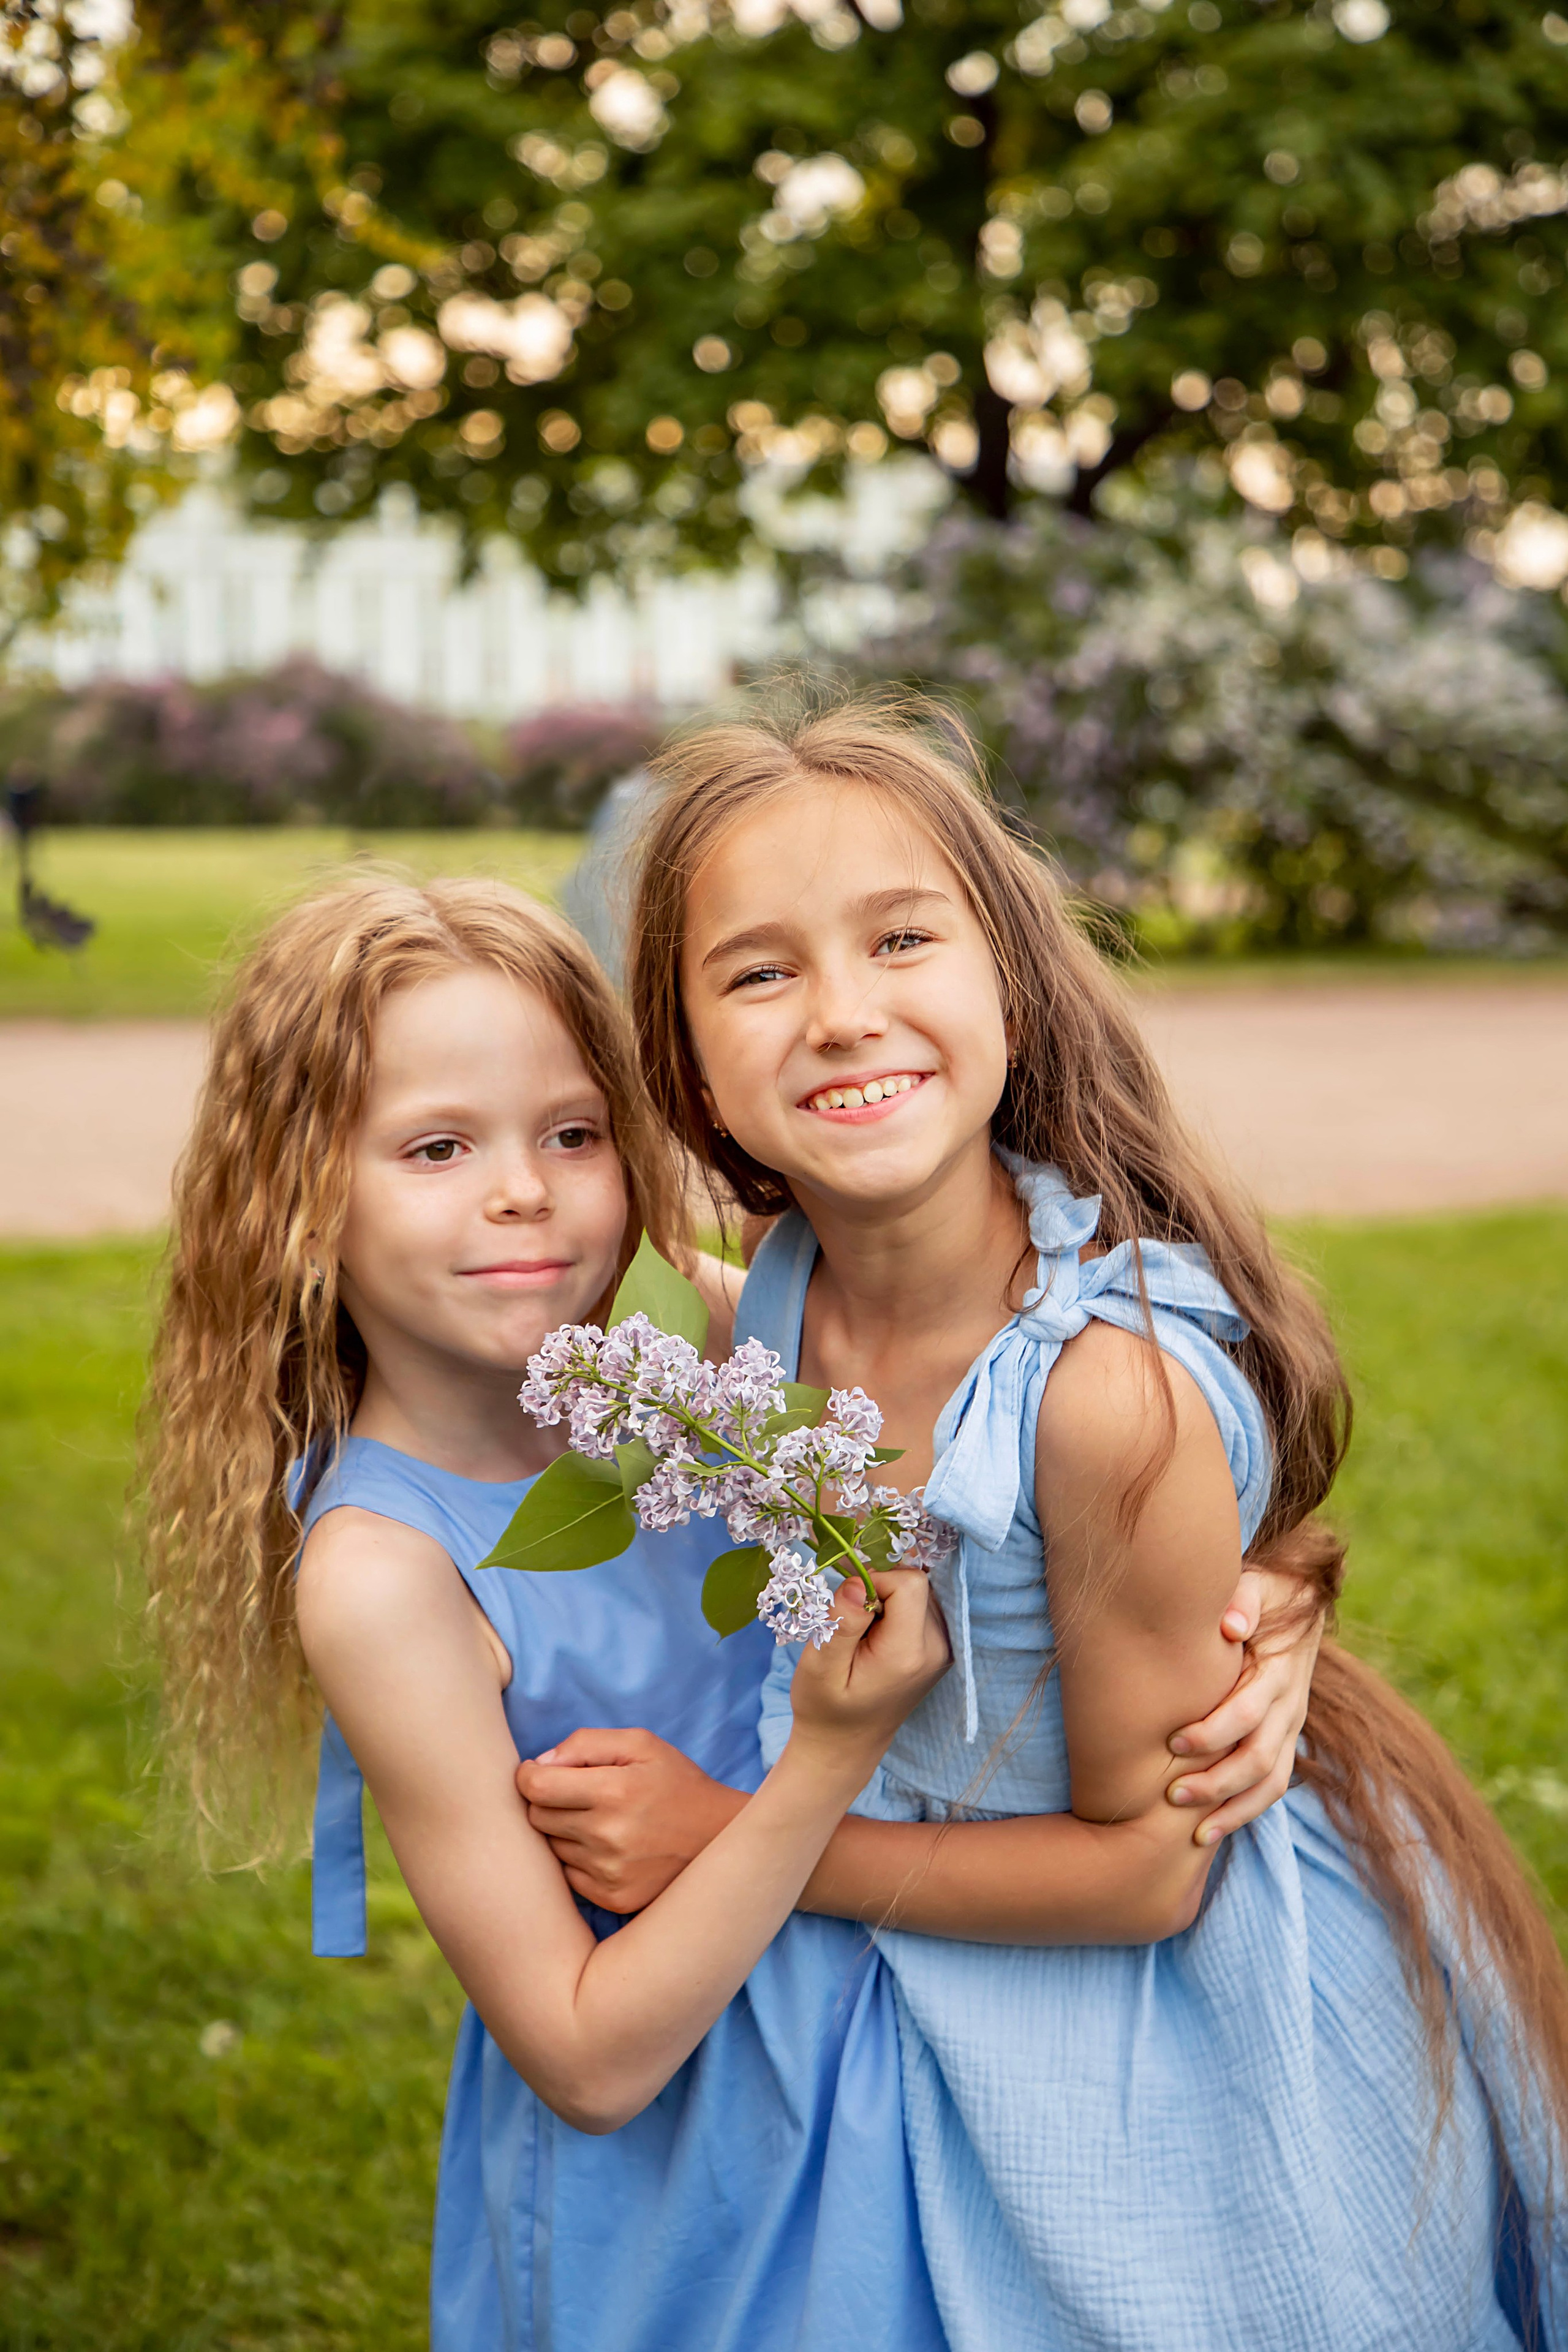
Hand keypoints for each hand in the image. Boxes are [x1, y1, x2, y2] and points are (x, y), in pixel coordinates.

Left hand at [516, 1730, 745, 1913]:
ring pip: (552, 1847)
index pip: (535, 1787)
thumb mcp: (640, 1744)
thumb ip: (586, 1744)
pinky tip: (607, 1848)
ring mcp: (610, 1874)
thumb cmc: (676, 1782)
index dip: (528, 1775)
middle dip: (548, 1800)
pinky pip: (569, 1877)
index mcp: (613, 1792)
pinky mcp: (613, 1899)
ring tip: (599, 1821)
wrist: (721, 1838)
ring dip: (564, 1831)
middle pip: (537, 1818)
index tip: (539, 1771)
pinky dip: (579, 1860)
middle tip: (576, 1794)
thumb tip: (540, 1763)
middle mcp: (608, 1837)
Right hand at [787, 1567, 949, 1775]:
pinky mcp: (939, 1647)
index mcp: (908, 1653)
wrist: (846, 1743)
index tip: (849, 1606)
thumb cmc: (825, 1708)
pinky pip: (921, 1605)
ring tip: (864, 1633)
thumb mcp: (820, 1668)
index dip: (873, 1580)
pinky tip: (877, 1636)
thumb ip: (842, 1624)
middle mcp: (936, 1648)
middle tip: (853, 1623)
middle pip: (916, 1584)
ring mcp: (943, 1649)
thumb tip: (857, 1582)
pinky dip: (897, 1609)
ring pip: (919, 1591)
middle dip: (880, 1590)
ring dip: (888, 1599)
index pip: (908, 1583)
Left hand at [1165, 1566, 1324, 1845]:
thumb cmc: (1263, 1594)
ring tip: (1195, 1833)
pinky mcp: (1285, 1740)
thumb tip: (1229, 1626)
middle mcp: (1290, 1706)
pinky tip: (1211, 1830)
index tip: (1172, 1742)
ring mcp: (1291, 1727)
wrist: (1299, 1601)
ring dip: (1233, 1810)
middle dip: (1217, 1782)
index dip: (1213, 1732)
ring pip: (1271, 1782)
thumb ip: (1244, 1600)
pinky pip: (1273, 1787)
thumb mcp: (1257, 1585)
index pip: (1248, 1712)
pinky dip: (1245, 1812)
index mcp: (1279, 1672)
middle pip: (1260, 1758)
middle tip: (1172, 1794)